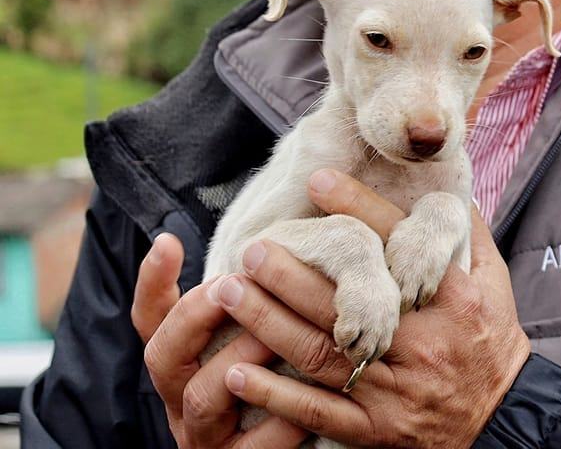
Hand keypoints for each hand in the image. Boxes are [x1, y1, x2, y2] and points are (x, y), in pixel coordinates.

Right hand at [131, 231, 307, 447]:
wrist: (286, 439)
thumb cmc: (278, 366)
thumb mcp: (252, 328)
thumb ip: (248, 294)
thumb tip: (266, 240)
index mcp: (181, 359)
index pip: (150, 318)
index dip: (152, 282)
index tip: (168, 242)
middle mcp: (181, 397)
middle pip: (162, 355)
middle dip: (196, 316)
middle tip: (233, 286)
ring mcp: (205, 434)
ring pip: (202, 396)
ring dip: (240, 359)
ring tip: (275, 337)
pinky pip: (251, 447)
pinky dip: (278, 421)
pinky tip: (303, 404)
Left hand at [216, 169, 530, 447]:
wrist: (502, 421)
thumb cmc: (491, 337)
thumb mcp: (493, 278)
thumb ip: (466, 229)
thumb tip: (442, 177)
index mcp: (452, 298)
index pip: (400, 243)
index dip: (358, 208)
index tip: (318, 180)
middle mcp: (421, 342)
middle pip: (346, 302)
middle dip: (292, 274)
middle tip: (253, 246)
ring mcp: (394, 391)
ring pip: (321, 352)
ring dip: (268, 321)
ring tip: (229, 291)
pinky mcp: (375, 431)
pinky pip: (317, 412)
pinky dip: (275, 394)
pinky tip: (238, 369)